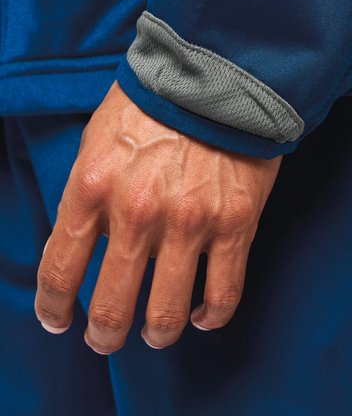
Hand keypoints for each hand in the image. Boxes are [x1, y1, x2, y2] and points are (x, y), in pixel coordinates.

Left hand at [34, 80, 282, 353]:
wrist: (217, 74)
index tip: (57, 320)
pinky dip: (210, 317)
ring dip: (155, 335)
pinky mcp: (233, 226)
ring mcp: (188, 224)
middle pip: (110, 306)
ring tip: (155, 336)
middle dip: (102, 335)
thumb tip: (89, 242)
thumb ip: (88, 195)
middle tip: (103, 341)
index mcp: (92, 188)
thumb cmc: (152, 104)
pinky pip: (222, 294)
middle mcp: (137, 214)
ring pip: (165, 313)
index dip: (53, 305)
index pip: (60, 268)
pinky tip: (201, 317)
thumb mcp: (97, 141)